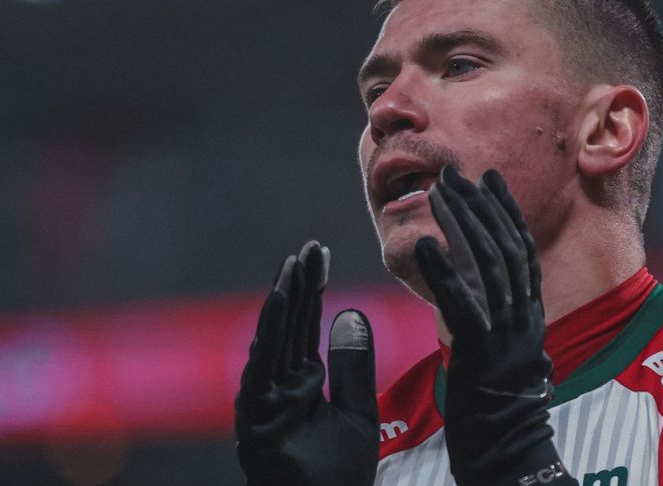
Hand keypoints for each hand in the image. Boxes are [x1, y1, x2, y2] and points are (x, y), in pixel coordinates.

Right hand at [235, 241, 378, 485]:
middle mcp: (278, 387)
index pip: (305, 325)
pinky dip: (268, 335)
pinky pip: (261, 371)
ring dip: (281, 303)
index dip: (312, 289)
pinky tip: (277, 301)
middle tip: (308, 247)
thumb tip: (350, 312)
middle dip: (297, 286)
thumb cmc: (340, 476)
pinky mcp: (255, 421)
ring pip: (271, 343)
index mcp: (301, 384)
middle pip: (288, 327)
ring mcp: (264, 403)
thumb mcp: (358, 412)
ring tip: (291, 265)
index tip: (319, 253)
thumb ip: (354, 365)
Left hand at [415, 167, 576, 485]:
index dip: (506, 212)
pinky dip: (445, 270)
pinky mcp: (482, 353)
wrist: (510, 454)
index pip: (522, 251)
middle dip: (481, 206)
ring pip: (489, 267)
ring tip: (440, 191)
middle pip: (505, 249)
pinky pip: (464, 305)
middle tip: (456, 173)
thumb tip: (487, 293)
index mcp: (529, 316)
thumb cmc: (500, 409)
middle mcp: (524, 318)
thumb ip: (499, 320)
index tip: (490, 178)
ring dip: (464, 224)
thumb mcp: (504, 354)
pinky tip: (426, 242)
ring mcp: (506, 334)